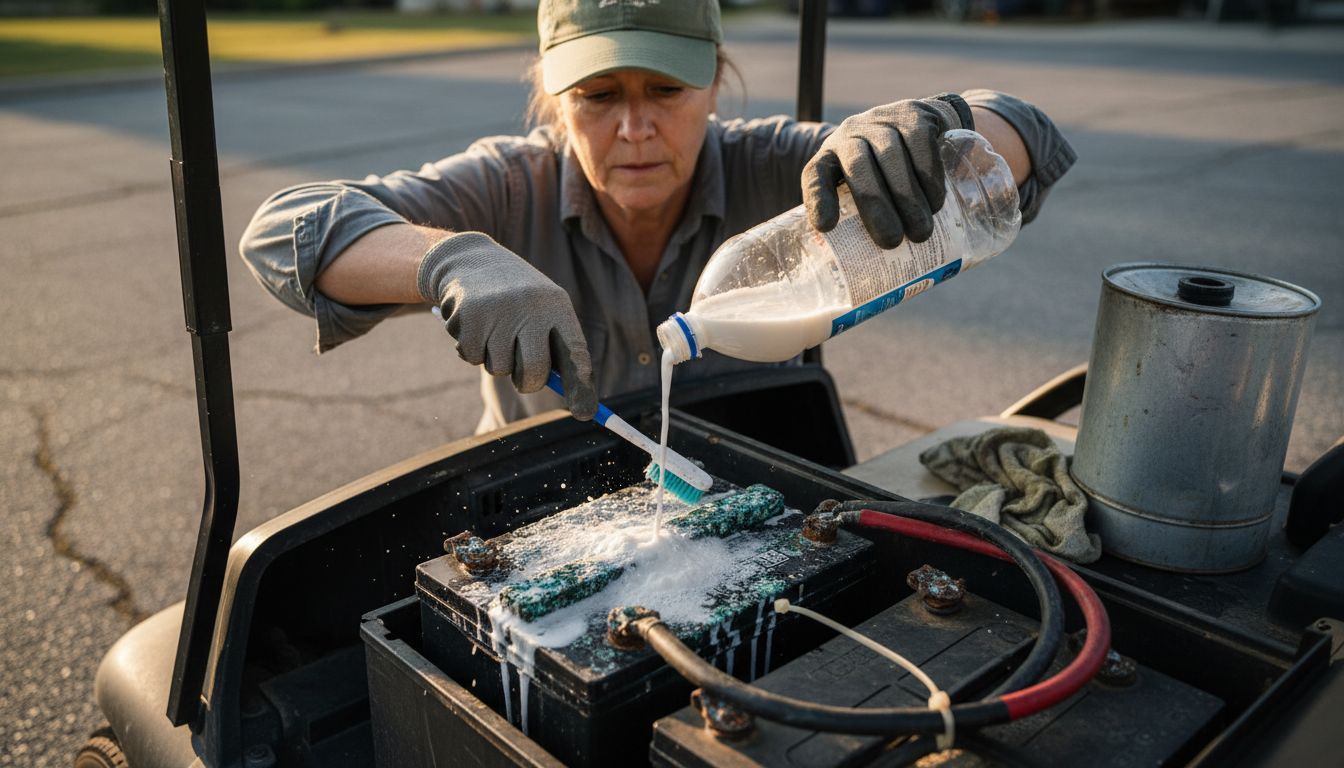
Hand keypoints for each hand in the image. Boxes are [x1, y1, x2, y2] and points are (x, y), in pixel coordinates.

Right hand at [418, 233, 596, 419]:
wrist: (469, 259)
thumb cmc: (515, 298)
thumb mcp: (541, 311)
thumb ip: (554, 349)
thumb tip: (576, 401)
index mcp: (557, 306)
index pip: (576, 354)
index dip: (582, 388)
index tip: (585, 415)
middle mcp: (531, 307)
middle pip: (535, 373)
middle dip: (527, 381)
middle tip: (522, 374)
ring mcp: (499, 311)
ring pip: (500, 368)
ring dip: (495, 358)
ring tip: (493, 328)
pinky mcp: (469, 316)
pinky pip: (473, 357)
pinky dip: (471, 348)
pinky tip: (474, 324)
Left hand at [803, 96, 967, 248]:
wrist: (924, 124)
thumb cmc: (887, 174)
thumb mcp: (866, 191)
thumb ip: (862, 223)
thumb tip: (867, 283)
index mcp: (829, 157)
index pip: (814, 174)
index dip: (818, 198)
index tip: (826, 227)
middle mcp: (851, 134)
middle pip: (857, 168)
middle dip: (875, 206)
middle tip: (892, 242)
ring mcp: (882, 120)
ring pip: (891, 157)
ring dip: (907, 198)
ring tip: (921, 232)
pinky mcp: (914, 114)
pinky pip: (920, 145)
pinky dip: (929, 177)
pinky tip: (936, 202)